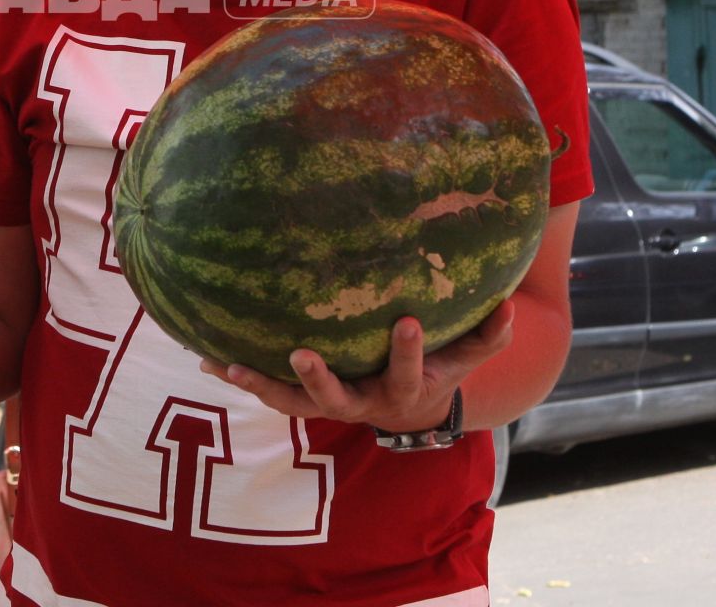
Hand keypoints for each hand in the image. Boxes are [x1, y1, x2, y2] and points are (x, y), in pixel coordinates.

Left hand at [200, 297, 514, 431]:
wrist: (411, 413)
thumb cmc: (439, 368)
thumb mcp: (467, 357)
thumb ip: (489, 334)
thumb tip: (509, 301)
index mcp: (403, 387)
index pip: (406, 366)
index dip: (406, 348)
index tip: (404, 320)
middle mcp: (362, 403)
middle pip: (337, 398)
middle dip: (320, 378)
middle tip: (299, 354)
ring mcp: (330, 405)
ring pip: (292, 404)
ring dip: (261, 386)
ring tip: (227, 364)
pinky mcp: (304, 401)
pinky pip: (268, 393)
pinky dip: (241, 376)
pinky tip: (205, 354)